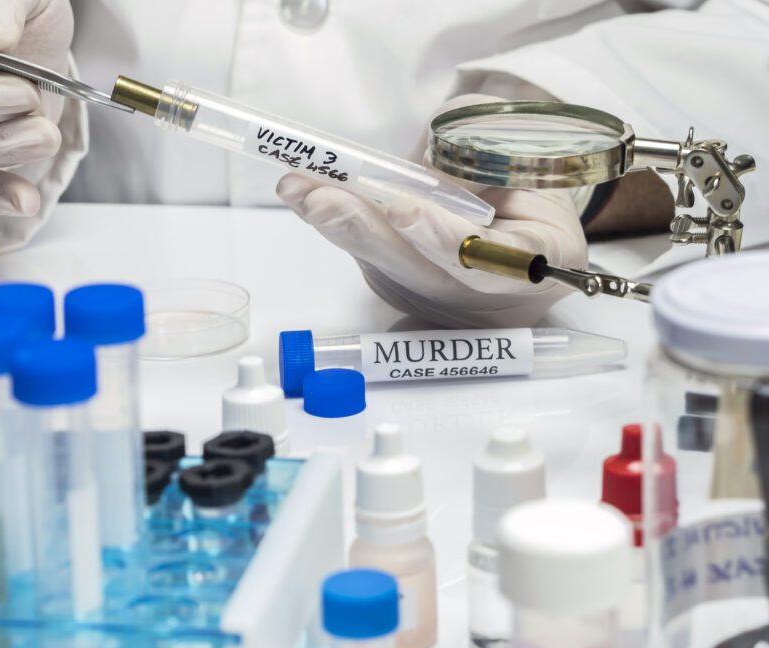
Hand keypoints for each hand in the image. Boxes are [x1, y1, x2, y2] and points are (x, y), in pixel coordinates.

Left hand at [276, 95, 587, 327]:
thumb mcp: (535, 171)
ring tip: (294, 186)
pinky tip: (304, 192)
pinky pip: (367, 251)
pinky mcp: (399, 286)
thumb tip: (425, 171)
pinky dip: (337, 219)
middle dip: (361, 228)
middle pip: (413, 268)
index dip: (441, 237)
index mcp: (534, 264)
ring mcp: (431, 296)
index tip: (403, 210)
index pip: (486, 258)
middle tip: (320, 199)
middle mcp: (476, 294)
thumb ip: (487, 167)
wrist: (532, 241)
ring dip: (334, 221)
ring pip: (379, 260)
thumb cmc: (537, 198)